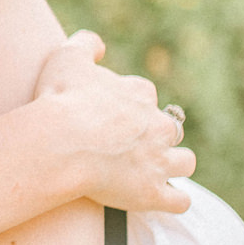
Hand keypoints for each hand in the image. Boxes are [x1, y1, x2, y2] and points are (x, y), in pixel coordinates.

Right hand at [37, 31, 195, 212]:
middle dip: (155, 136)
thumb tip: (99, 45)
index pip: (145, 95)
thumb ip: (85, 44)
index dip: (129, 106)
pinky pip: (178, 200)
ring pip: (184, 162)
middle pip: (169, 129)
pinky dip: (172, 200)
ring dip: (173, 165)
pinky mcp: (152, 192)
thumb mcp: (67, 57)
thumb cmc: (61, 99)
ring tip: (153, 171)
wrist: (60, 142)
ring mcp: (159, 161)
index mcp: (140, 94)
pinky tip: (160, 198)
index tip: (109, 115)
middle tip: (128, 146)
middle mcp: (158, 126)